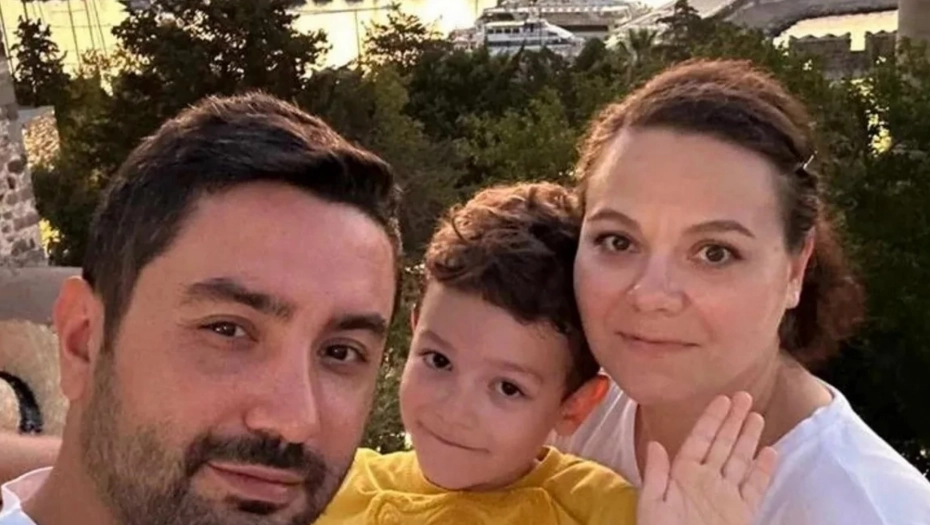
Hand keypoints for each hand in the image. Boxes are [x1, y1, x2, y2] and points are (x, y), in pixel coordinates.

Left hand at [637, 392, 777, 524]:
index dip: (710, 419)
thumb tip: (656, 444)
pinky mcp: (741, 513)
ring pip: (739, 461)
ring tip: (757, 416)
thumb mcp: (651, 505)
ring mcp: (725, 497)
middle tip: (745, 396)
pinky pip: (755, 488)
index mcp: (681, 476)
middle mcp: (705, 482)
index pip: (699, 440)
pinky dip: (763, 471)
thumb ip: (656, 475)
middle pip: (722, 445)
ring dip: (748, 439)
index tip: (722, 399)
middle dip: (733, 421)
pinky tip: (771, 453)